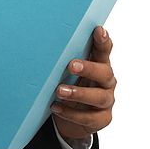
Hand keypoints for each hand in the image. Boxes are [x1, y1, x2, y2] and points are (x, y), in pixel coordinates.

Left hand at [51, 25, 116, 140]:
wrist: (71, 117)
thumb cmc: (70, 85)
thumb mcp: (67, 71)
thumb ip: (63, 57)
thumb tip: (42, 40)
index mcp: (100, 64)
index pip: (104, 50)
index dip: (103, 41)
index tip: (98, 30)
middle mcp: (107, 81)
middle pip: (104, 72)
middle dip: (88, 68)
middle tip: (71, 65)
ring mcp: (106, 100)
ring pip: (98, 97)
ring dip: (78, 93)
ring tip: (59, 91)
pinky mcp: (102, 118)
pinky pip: (89, 118)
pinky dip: (71, 113)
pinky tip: (56, 107)